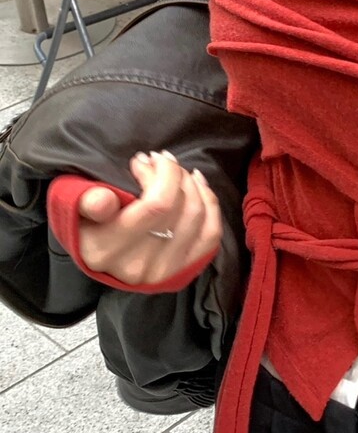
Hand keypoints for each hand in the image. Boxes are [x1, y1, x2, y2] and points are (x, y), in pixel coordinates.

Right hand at [77, 150, 221, 286]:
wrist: (95, 254)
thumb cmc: (83, 220)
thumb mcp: (72, 205)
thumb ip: (86, 201)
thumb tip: (104, 200)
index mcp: (105, 249)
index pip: (155, 205)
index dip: (161, 173)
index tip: (146, 159)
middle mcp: (137, 266)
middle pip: (179, 208)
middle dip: (175, 174)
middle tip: (160, 160)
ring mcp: (163, 272)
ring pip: (196, 218)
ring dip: (192, 185)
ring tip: (176, 170)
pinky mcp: (182, 271)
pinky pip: (210, 235)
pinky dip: (209, 205)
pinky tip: (198, 185)